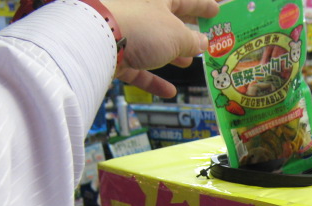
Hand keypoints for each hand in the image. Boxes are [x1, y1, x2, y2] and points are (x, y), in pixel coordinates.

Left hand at [103, 0, 218, 97]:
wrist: (94, 41)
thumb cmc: (141, 28)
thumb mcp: (176, 36)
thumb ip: (192, 41)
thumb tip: (203, 43)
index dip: (204, 5)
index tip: (217, 10)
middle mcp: (141, 10)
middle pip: (169, 20)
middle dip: (187, 31)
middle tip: (203, 38)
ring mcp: (127, 32)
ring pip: (153, 43)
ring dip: (171, 54)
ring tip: (187, 63)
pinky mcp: (115, 53)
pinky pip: (138, 66)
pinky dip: (153, 79)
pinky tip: (168, 92)